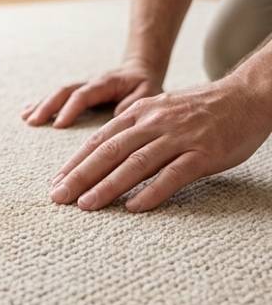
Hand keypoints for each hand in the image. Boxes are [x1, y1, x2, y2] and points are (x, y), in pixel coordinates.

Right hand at [21, 60, 162, 127]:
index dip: (70, 109)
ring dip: (41, 105)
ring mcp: (81, 86)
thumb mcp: (148, 92)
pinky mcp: (77, 92)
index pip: (83, 95)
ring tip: (26, 118)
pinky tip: (27, 112)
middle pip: (63, 92)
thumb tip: (118, 114)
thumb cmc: (144, 84)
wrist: (139, 70)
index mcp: (104, 83)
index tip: (58, 126)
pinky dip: (41, 103)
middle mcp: (89, 82)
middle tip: (33, 122)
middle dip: (47, 106)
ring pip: (57, 93)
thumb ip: (135, 102)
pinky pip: (57, 96)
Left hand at [48, 77, 271, 211]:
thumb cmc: (201, 110)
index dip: (76, 162)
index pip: (99, 140)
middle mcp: (154, 124)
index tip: (57, 181)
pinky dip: (152, 192)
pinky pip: (173, 175)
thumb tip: (105, 152)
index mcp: (140, 114)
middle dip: (80, 176)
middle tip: (58, 198)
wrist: (247, 96)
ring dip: (107, 186)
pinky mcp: (203, 153)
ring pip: (135, 164)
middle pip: (109, 152)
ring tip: (86, 205)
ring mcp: (179, 138)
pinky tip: (134, 207)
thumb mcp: (160, 111)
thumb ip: (135, 130)